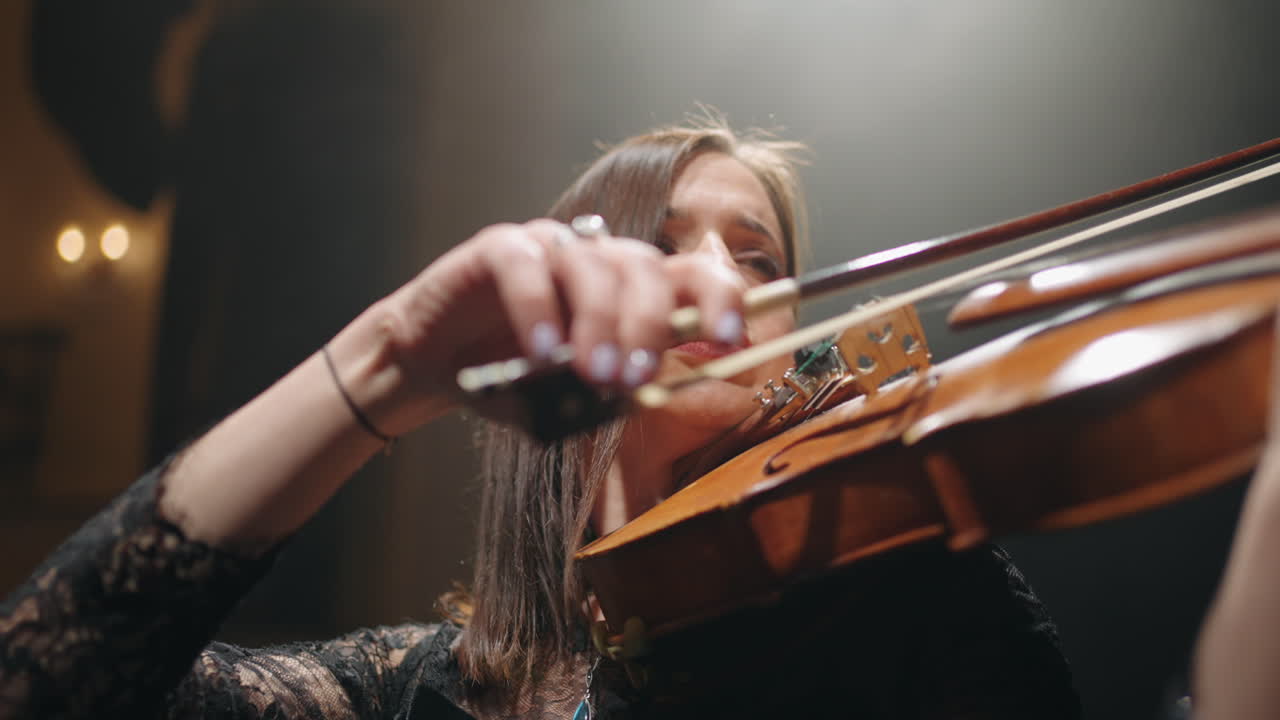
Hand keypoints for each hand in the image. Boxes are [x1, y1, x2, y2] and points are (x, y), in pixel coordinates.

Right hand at [365, 219, 749, 432]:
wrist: (433, 364)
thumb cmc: (513, 378)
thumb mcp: (573, 395)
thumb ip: (612, 393)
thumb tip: (649, 398)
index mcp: (632, 290)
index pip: (693, 277)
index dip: (721, 299)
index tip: (731, 341)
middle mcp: (599, 258)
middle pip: (648, 268)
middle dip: (651, 324)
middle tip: (637, 377)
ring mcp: (551, 247)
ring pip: (593, 267)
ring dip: (600, 322)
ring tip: (593, 373)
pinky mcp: (499, 247)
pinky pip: (529, 267)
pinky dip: (539, 309)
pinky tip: (541, 351)